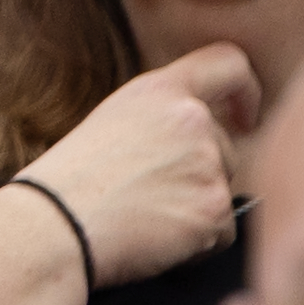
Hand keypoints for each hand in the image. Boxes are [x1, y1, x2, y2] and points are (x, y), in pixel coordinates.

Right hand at [23, 44, 255, 280]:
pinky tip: (157, 235)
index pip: (229, 63)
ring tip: (147, 213)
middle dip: (202, 175)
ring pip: (224, 191)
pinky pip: (224, 231)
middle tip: (152, 194)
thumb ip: (165, 117)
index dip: (245, 91)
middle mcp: (191, 118)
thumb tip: (205, 140)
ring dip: (198, 209)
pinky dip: (199, 241)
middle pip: (228, 149)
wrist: (58, 222)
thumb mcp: (116, 121)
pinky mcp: (215, 208)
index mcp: (160, 89)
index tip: (243, 119)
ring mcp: (208, 163)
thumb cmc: (74, 180)